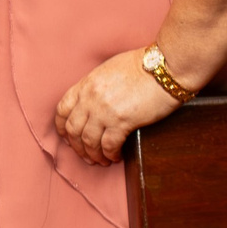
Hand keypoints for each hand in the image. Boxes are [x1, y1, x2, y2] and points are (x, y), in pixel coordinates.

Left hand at [54, 47, 183, 166]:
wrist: (164, 68)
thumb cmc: (142, 66)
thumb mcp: (108, 71)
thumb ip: (96, 87)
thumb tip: (94, 101)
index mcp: (85, 85)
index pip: (63, 109)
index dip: (62, 127)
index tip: (67, 137)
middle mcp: (89, 98)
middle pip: (73, 129)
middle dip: (77, 146)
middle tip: (86, 156)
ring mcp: (104, 110)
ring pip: (88, 140)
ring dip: (93, 154)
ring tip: (101, 161)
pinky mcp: (122, 121)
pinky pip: (109, 144)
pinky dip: (110, 154)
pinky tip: (115, 157)